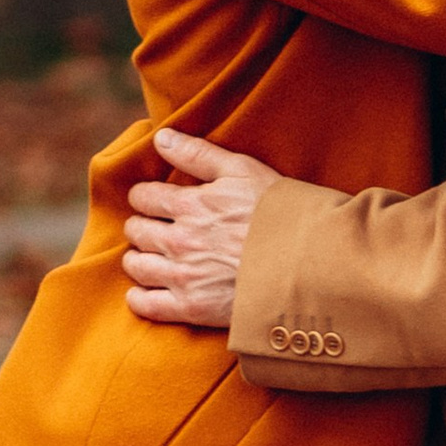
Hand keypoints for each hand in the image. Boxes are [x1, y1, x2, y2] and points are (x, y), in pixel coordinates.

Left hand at [123, 128, 280, 329]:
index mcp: (191, 204)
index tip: (153, 201)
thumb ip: (198, 153)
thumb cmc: (282, 213)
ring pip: (136, 265)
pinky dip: (139, 298)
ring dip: (138, 259)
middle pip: (137, 231)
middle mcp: (180, 240)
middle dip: (141, 226)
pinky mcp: (192, 308)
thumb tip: (161, 137)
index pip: (144, 196)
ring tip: (151, 257)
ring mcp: (184, 275)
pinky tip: (147, 291)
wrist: (309, 264)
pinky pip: (145, 305)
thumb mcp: (244, 171)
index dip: (145, 197)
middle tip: (154, 229)